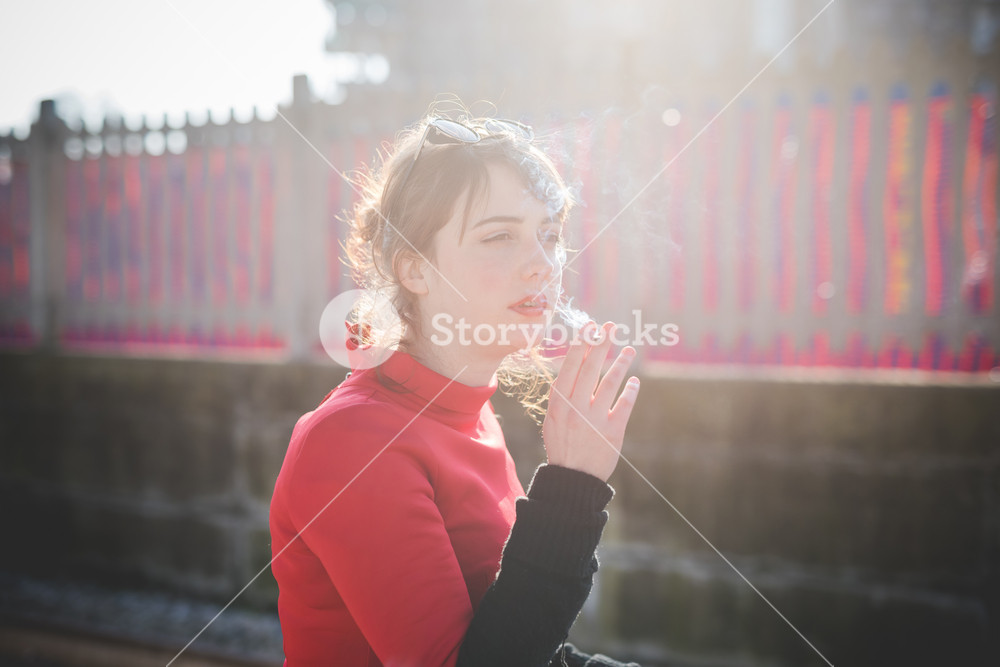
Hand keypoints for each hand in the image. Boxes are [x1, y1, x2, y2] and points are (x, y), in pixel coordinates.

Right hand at [542, 321, 640, 481]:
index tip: (590, 327)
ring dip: (621, 363)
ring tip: (629, 350)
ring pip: (610, 383)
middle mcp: (576, 409)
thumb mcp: (553, 418)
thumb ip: (563, 394)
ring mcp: (595, 420)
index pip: (571, 366)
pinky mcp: (613, 432)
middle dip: (602, 344)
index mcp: (559, 403)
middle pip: (591, 369)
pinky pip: (625, 405)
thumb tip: (576, 363)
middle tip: (611, 326)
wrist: (573, 479)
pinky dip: (631, 391)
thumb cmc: (562, 444)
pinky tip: (635, 381)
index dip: (582, 344)